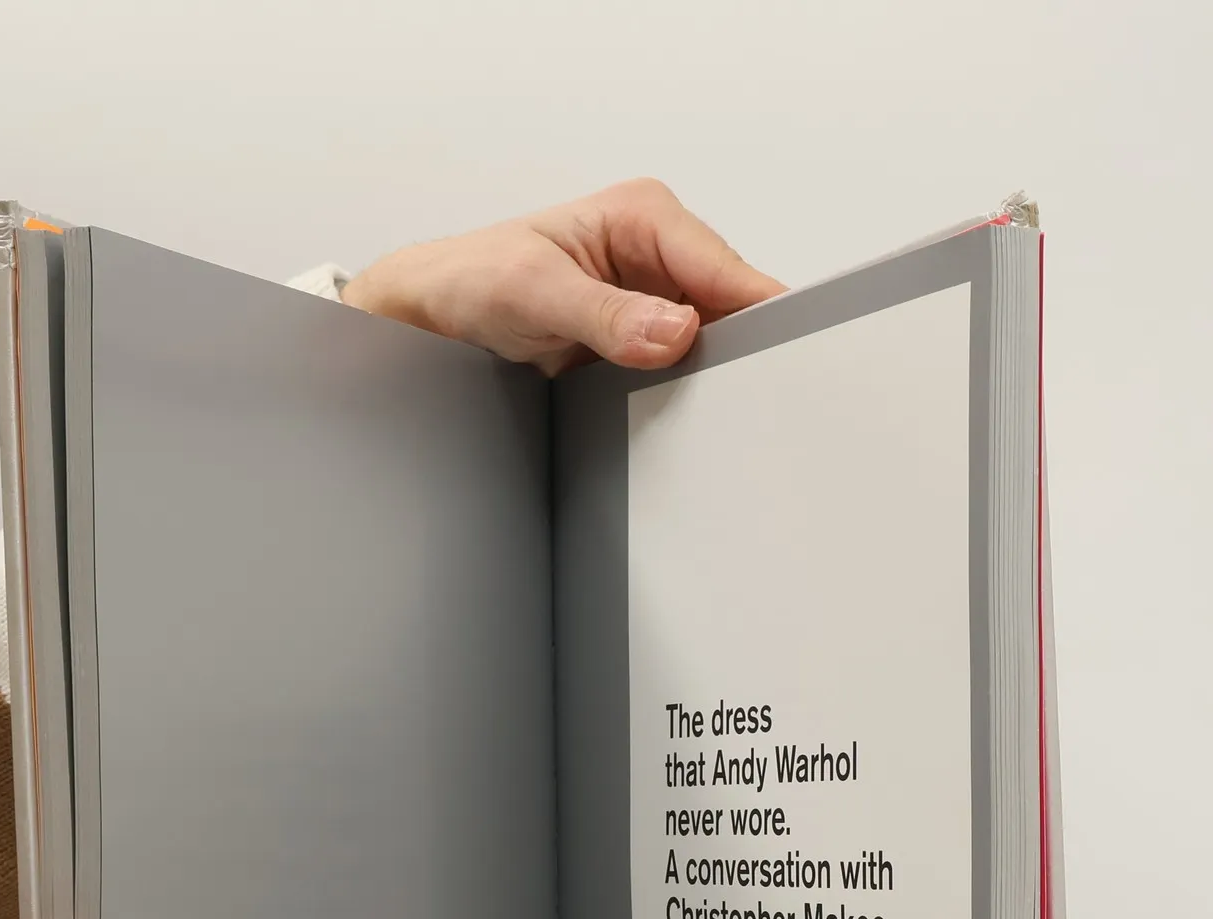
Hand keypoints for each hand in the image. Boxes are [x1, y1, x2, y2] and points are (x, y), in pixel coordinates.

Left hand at [342, 177, 784, 375]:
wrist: (436, 312)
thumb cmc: (473, 280)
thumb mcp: (535, 293)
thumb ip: (607, 316)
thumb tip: (675, 330)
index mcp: (645, 215)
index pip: (726, 269)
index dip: (758, 315)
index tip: (775, 360)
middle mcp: (658, 250)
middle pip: (731, 307)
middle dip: (734, 352)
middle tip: (728, 401)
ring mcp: (654, 295)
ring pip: (714, 341)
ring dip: (707, 376)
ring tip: (693, 408)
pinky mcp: (643, 335)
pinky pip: (685, 365)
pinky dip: (684, 389)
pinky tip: (672, 408)